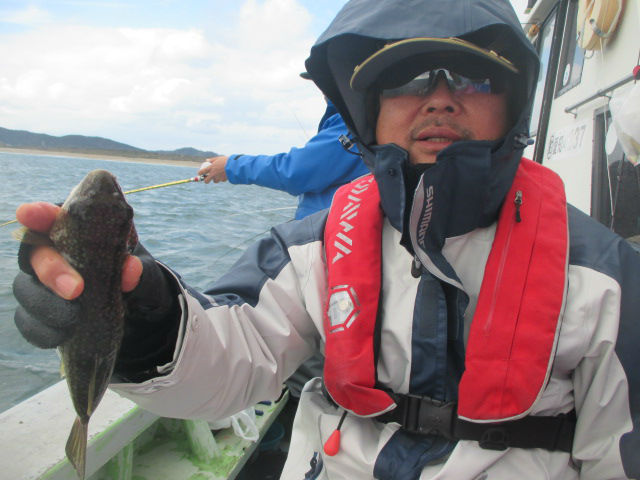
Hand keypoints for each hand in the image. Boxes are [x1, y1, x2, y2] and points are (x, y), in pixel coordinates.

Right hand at [12, 202, 173, 350]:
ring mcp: (39, 284)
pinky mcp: (37, 313)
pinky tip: (63, 334)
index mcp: (71, 231)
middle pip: (35, 256)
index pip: (48, 216)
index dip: (36, 214)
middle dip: (53, 271)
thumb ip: (136, 266)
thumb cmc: (127, 272)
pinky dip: (45, 331)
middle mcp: (49, 254)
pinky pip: (29, 323)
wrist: (130, 305)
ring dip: (48, 306)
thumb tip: (131, 269)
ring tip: (74, 319)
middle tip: (76, 289)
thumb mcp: (139, 267)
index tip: (28, 213)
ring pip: (26, 290)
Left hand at [198, 155, 228, 183]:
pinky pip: (221, 180)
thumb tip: (207, 160)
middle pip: (206, 181)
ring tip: (218, 175)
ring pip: (215, 181)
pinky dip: (222, 178)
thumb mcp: (218, 158)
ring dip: (215, 179)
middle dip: (206, 180)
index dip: (200, 173)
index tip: (200, 173)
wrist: (234, 165)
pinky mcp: (224, 180)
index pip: (202, 172)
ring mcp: (218, 178)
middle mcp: (213, 174)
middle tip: (207, 178)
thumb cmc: (226, 160)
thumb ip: (212, 160)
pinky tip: (224, 174)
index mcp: (211, 168)